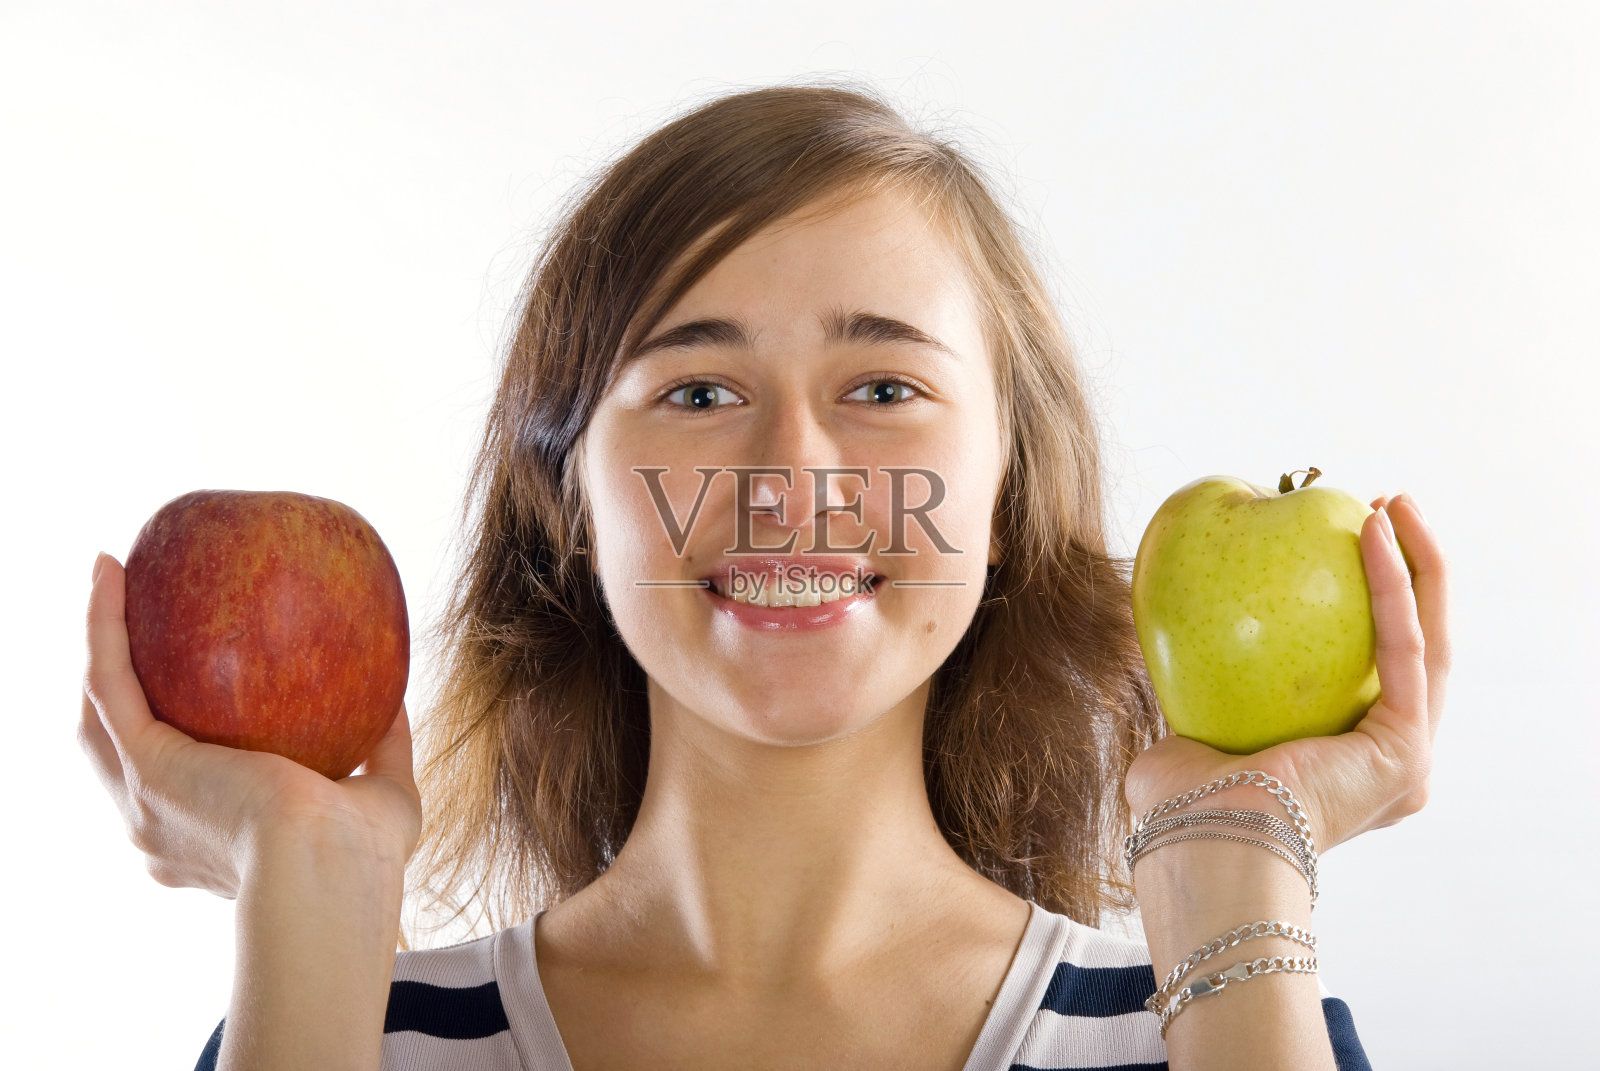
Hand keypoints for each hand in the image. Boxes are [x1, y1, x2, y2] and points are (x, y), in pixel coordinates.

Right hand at [77, 553, 422, 896]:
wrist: (327, 877)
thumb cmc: (363, 859)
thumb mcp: (382, 796)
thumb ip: (383, 749)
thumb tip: (394, 696)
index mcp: (210, 841)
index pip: (180, 783)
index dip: (176, 733)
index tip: (194, 687)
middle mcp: (161, 826)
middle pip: (120, 741)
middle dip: (121, 681)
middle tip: (137, 617)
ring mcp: (142, 799)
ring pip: (99, 707)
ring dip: (99, 639)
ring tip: (111, 575)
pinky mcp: (143, 765)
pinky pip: (108, 678)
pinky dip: (102, 622)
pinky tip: (110, 569)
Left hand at [1125, 491, 1450, 851]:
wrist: (1201, 846)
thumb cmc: (1181, 806)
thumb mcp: (1187, 734)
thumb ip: (1197, 692)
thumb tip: (1169, 634)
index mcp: (1345, 766)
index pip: (1370, 669)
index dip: (1370, 602)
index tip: (1345, 541)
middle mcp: (1389, 765)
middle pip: (1416, 647)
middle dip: (1410, 571)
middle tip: (1384, 508)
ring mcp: (1406, 761)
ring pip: (1429, 639)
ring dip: (1419, 563)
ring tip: (1394, 502)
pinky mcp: (1405, 749)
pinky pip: (1401, 646)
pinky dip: (1392, 582)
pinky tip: (1372, 529)